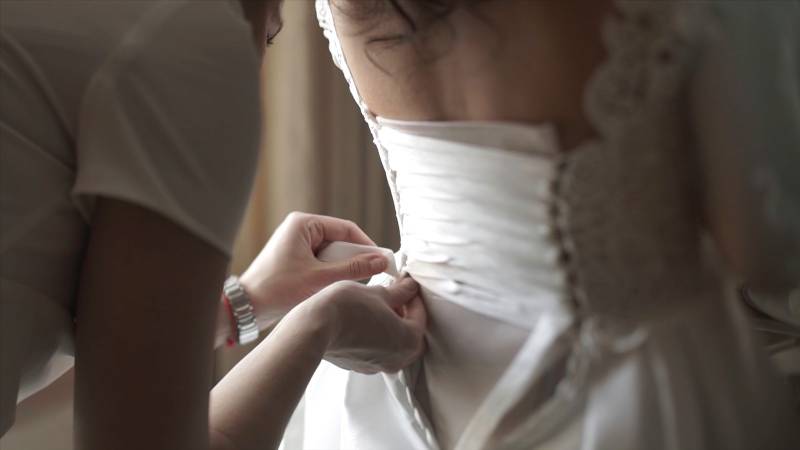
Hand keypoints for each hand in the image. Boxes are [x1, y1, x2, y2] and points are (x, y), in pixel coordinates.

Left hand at [240, 212, 389, 327]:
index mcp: (303, 224)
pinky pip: (322, 262)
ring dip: (342, 270)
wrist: (246, 308)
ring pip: (332, 254)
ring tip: (350, 286)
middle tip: (370, 278)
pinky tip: (335, 289)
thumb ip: (354, 269)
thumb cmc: (277, 290)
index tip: (383, 262)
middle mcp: (299, 229)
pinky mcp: (295, 259)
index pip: (347, 229)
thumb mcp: (321, 279)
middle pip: (340, 241)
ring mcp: (296, 244)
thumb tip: (382, 261)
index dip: (368, 246)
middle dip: (354, 260)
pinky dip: (331, 274)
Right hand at [295, 277, 426, 373]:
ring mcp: (377, 365)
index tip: (405, 283)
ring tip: (378, 304)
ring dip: (390, 324)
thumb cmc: (346, 309)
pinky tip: (365, 319)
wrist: (313, 329)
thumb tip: (409, 287)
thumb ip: (400, 292)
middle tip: (394, 294)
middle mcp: (397, 359)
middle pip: (410, 333)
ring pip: (393, 343)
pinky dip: (376, 335)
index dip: (413, 295)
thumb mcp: (378, 293)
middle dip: (405, 312)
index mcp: (409, 341)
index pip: (420, 315)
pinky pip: (376, 349)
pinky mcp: (359, 365)